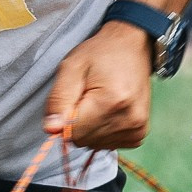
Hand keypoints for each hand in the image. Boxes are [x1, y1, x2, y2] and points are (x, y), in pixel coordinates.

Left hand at [43, 21, 153, 148]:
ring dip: (91, 127)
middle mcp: (128, 120)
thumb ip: (58, 100)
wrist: (132, 46)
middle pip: (84, 141)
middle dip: (78, 123)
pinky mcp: (139, 134)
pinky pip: (108, 144)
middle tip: (87, 97)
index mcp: (111, 102)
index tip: (74, 98)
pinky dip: (103, 131)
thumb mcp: (71, 67)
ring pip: (95, 145)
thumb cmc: (100, 54)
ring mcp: (137, 129)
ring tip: (100, 102)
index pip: (73, 133)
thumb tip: (52, 129)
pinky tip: (109, 111)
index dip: (66, 118)